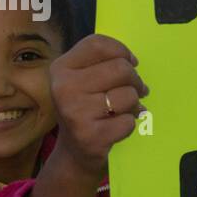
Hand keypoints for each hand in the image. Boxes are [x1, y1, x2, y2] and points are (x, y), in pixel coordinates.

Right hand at [48, 34, 147, 176]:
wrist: (74, 153)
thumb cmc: (84, 108)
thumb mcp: (82, 79)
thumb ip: (101, 62)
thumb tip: (132, 62)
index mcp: (60, 68)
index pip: (98, 44)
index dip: (121, 50)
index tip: (130, 62)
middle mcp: (63, 88)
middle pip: (120, 68)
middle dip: (135, 80)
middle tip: (135, 89)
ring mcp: (75, 113)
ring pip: (128, 95)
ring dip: (134, 104)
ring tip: (123, 110)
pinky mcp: (91, 136)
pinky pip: (129, 121)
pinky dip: (130, 124)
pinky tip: (117, 127)